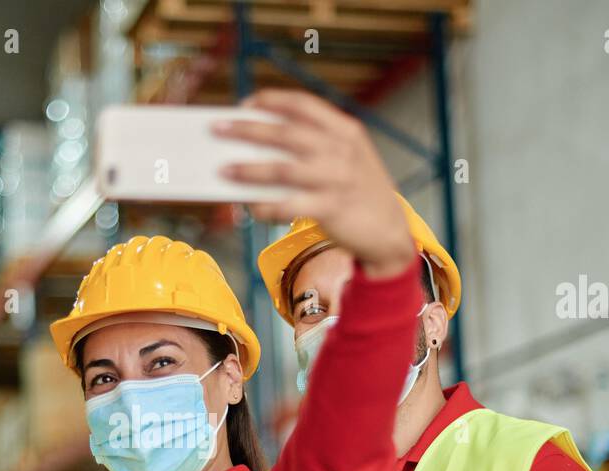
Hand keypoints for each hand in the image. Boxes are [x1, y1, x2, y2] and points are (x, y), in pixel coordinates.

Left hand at [215, 89, 414, 278]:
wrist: (389, 231)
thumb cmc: (358, 192)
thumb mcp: (347, 159)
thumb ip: (313, 148)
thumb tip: (257, 150)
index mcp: (346, 130)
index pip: (304, 105)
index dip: (272, 101)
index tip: (245, 104)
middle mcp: (342, 150)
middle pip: (287, 133)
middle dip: (248, 129)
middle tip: (218, 129)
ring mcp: (338, 179)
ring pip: (284, 169)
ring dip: (249, 170)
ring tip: (223, 171)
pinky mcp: (332, 208)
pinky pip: (290, 205)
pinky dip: (267, 206)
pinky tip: (252, 207)